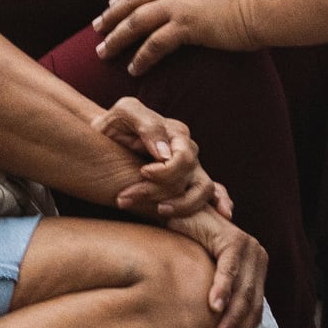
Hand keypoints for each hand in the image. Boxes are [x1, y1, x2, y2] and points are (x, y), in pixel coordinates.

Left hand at [94, 0, 265, 75]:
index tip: (117, 0)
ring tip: (103, 52)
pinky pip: (154, 44)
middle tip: (97, 26)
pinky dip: (141, 57)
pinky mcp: (186, 25)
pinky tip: (133, 69)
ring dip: (117, 37)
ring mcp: (179, 2)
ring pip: (136, 21)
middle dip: (113, 13)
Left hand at [96, 98, 227, 220]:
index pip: (183, 158)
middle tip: (125, 198)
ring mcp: (192, 169)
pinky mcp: (189, 185)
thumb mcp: (125, 112)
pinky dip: (221, 201)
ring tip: (158, 213)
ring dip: (182, 206)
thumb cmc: (114, 124)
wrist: (104, 140)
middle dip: (158, 192)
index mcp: (176, 133)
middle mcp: (188, 151)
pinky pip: (214, 193)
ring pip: (203, 192)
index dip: (165, 171)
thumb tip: (164, 154)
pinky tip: (222, 214)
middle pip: (190, 178)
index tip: (142, 173)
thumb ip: (147, 126)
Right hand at [173, 207, 271, 327]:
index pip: (255, 308)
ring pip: (243, 290)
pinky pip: (229, 269)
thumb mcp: (205, 276)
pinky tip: (213, 307)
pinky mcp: (234, 238)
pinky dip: (221, 289)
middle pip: (252, 303)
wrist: (176, 214)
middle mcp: (258, 256)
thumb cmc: (187, 247)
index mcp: (255, 268)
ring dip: (231, 316)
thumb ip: (217, 298)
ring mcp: (249, 246)